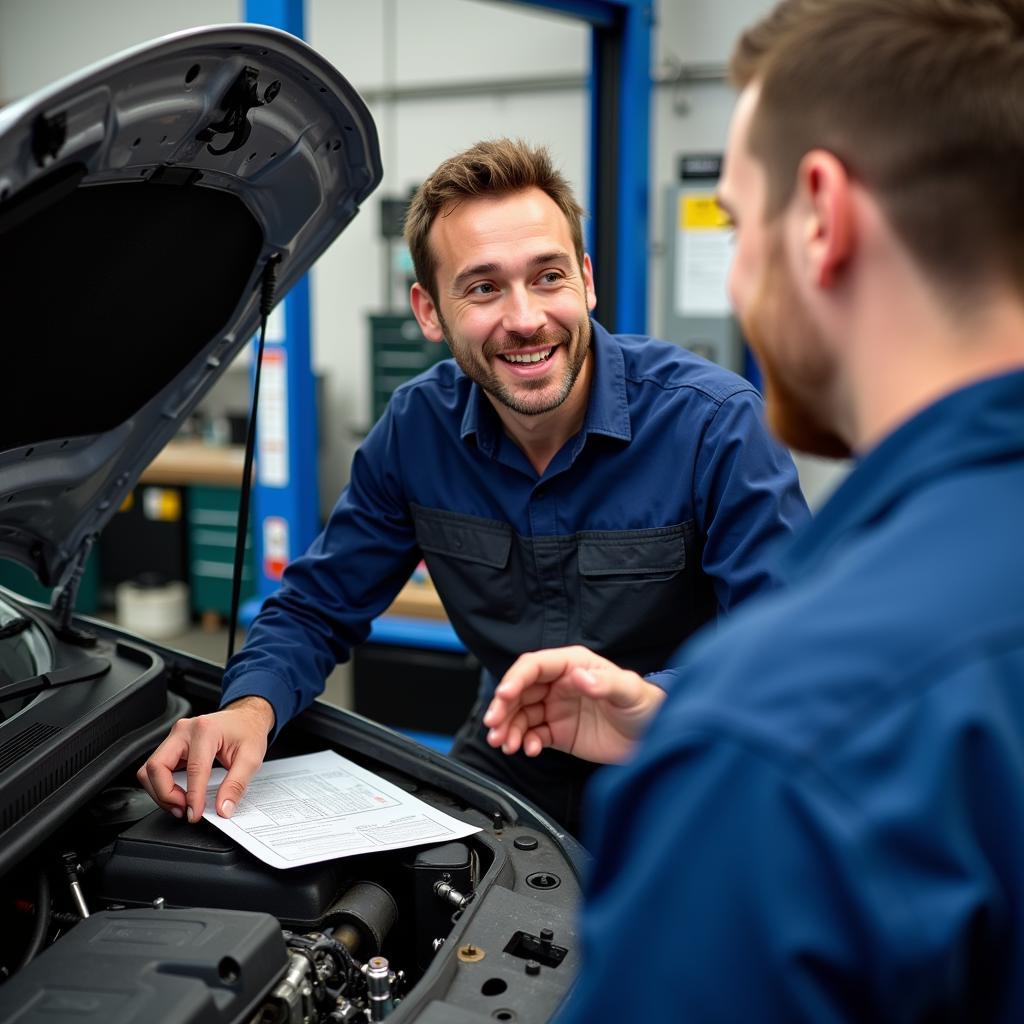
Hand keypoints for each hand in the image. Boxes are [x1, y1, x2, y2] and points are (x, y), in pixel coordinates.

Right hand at [136, 696, 274, 822]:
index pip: (193, 769)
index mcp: (205, 730)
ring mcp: (175, 737)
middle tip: (184, 810)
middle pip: (156, 766)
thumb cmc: (248, 731)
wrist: (246, 717)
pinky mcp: (172, 746)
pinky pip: (157, 769)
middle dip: (165, 794)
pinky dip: (163, 786)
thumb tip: (223, 808)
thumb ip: (237, 785)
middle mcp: (184, 730)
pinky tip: (179, 794)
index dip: (192, 797)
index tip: (195, 814)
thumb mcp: (252, 758)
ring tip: (181, 805)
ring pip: (150, 769)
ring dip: (161, 792)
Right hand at [482, 646, 665, 763]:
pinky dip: (524, 742)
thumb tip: (579, 676)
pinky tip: (528, 750)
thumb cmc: (646, 705)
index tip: (504, 696)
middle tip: (494, 725)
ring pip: (521, 715)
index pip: (534, 666)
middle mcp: (560, 684)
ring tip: (505, 743)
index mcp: (572, 665)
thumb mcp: (629, 691)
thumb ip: (605, 683)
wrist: (655, 738)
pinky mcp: (558, 732)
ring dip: (508, 728)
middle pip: (520, 691)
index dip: (515, 679)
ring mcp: (557, 708)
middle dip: (503, 707)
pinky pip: (533, 735)